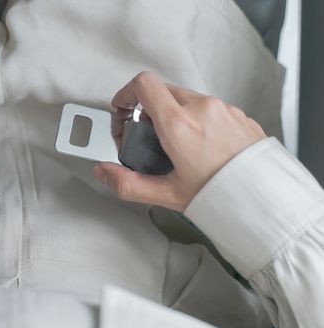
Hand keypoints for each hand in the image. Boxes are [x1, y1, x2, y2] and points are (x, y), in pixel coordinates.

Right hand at [93, 72, 266, 211]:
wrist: (266, 200)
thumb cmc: (221, 196)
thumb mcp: (167, 194)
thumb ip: (127, 183)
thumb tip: (103, 172)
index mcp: (179, 124)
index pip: (143, 84)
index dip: (125, 94)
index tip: (122, 110)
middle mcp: (201, 108)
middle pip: (162, 92)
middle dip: (146, 111)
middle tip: (145, 137)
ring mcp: (222, 109)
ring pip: (186, 99)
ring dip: (172, 115)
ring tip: (174, 147)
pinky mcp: (238, 114)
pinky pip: (208, 108)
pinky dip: (196, 120)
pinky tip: (200, 148)